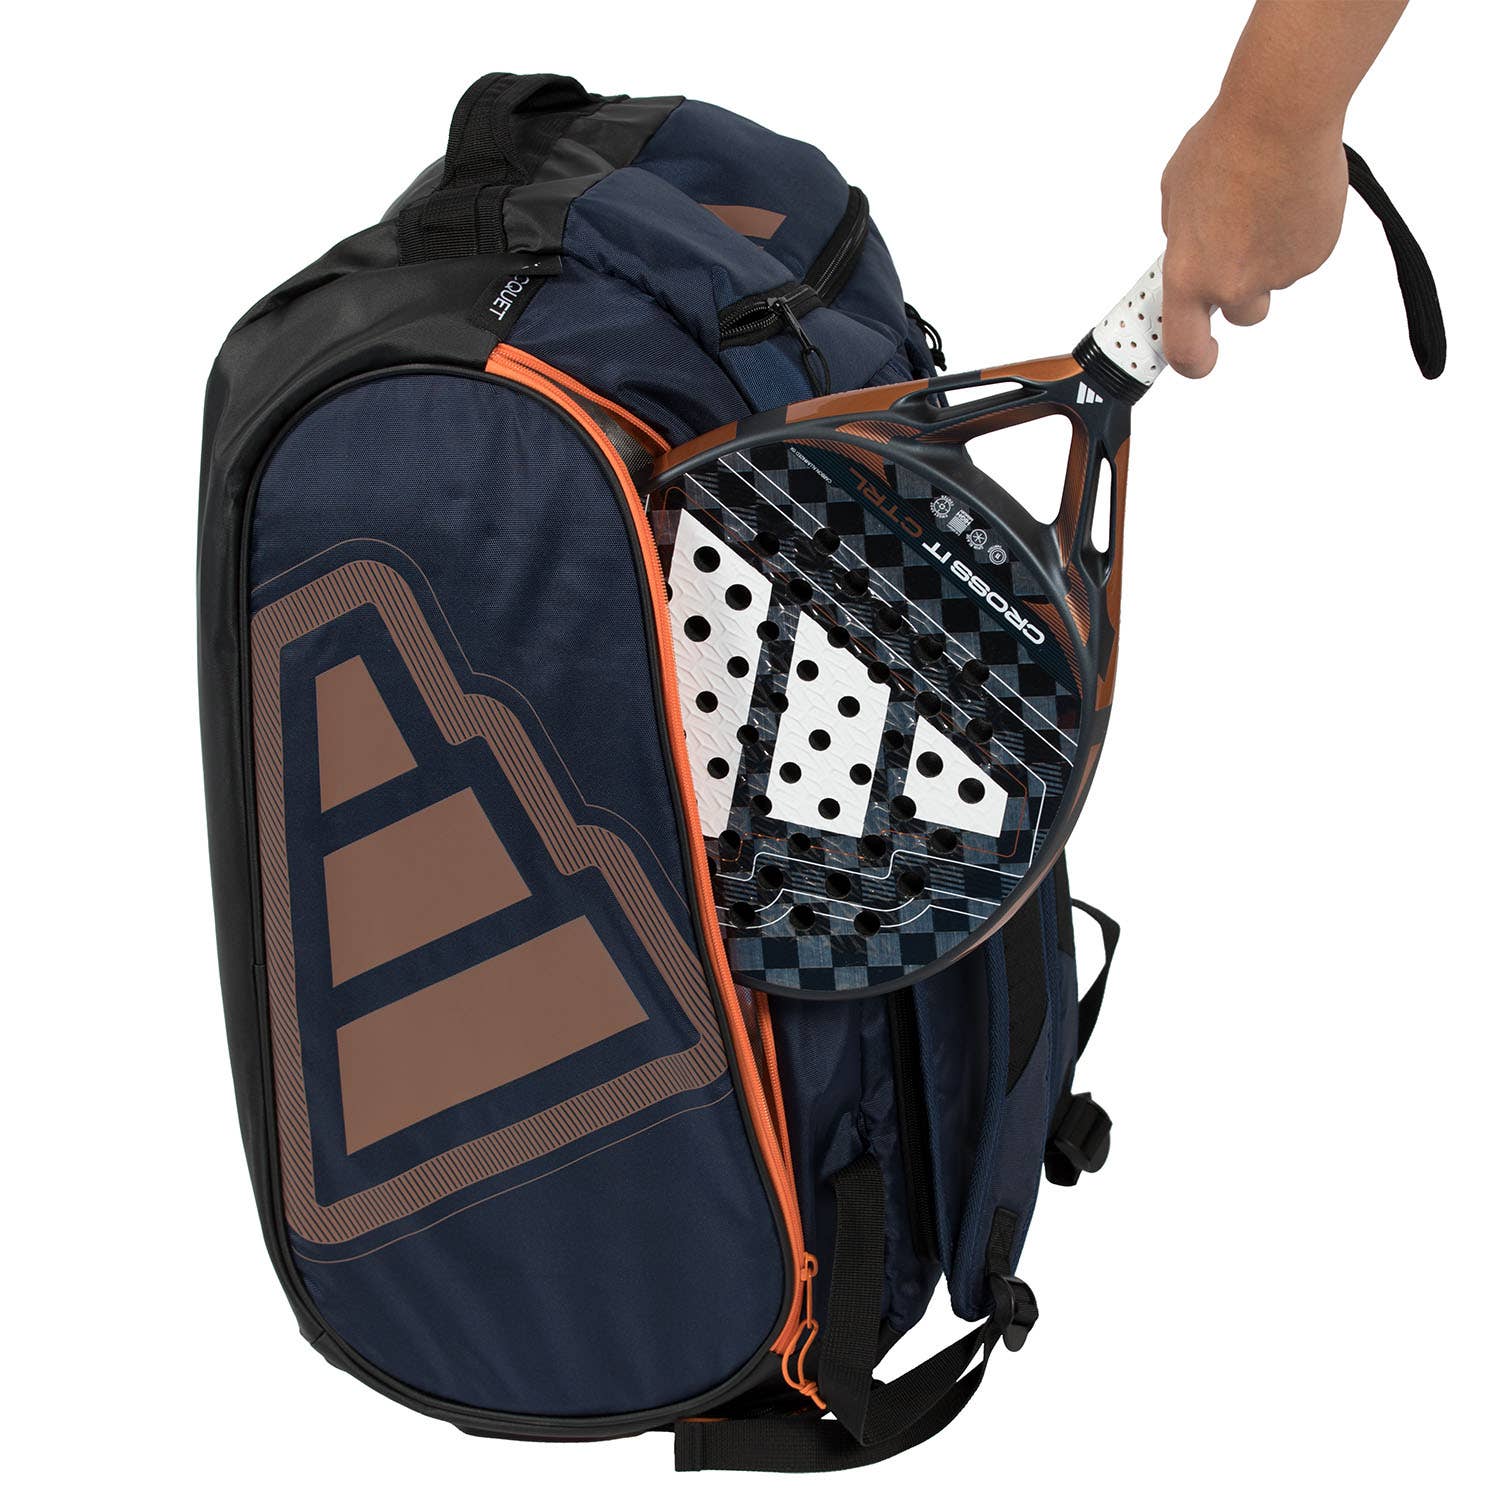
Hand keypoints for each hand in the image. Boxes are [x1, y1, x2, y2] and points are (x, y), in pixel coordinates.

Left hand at [1159, 102, 1348, 376]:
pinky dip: (1299, 234)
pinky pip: (1303, 255)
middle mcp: (1233, 284)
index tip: (1201, 357)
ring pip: (1276, 280)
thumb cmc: (1226, 144)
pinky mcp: (1316, 253)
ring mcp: (1279, 273)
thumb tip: (1188, 245)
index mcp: (1188, 275)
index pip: (1185, 349)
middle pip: (1244, 315)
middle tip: (1244, 244)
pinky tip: (1291, 197)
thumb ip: (1182, 235)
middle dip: (1244, 289)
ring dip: (1271, 254)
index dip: (1194, 361)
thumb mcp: (1175, 193)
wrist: (1282, 115)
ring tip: (1267, 202)